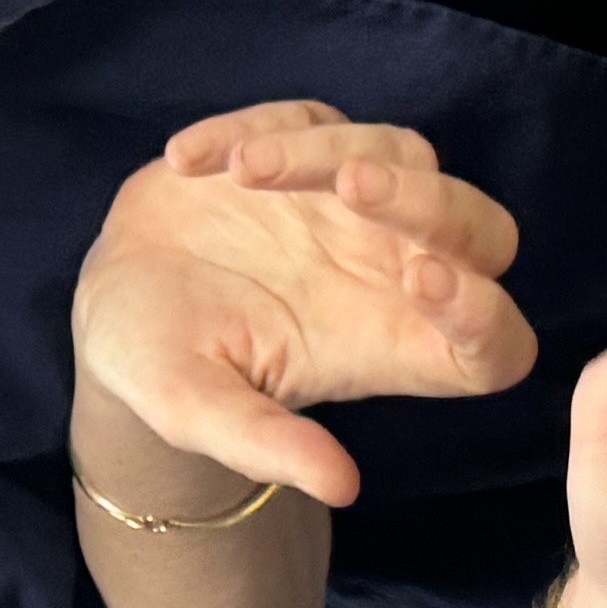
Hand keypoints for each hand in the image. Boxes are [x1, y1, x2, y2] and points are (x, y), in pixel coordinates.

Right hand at [71, 105, 532, 510]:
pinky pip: (317, 120)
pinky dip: (262, 128)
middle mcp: (395, 273)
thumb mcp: (199, 413)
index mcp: (391, 349)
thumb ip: (267, 445)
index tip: (423, 283)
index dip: (483, 316)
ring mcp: (360, 207)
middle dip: (430, 204)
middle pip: (482, 232)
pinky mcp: (312, 149)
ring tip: (243, 171)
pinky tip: (190, 163)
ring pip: (404, 156)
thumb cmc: (166, 371)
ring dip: (330, 153)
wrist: (111, 304)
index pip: (494, 344)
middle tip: (348, 187)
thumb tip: (342, 486)